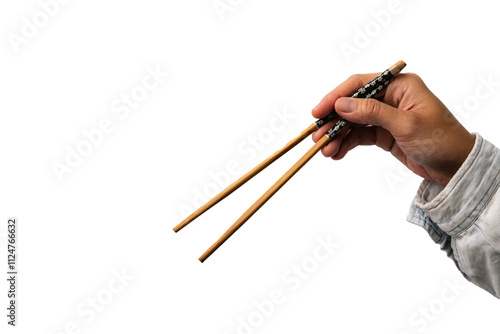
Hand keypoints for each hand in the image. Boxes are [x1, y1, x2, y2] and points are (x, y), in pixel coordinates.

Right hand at [311, 73, 474, 185]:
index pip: (360, 84)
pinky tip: (336, 153)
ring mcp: (386, 116)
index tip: (318, 112)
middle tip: (318, 137)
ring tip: (325, 150)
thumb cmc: (440, 140)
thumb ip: (372, 112)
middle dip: (334, 121)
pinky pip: (360, 136)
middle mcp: (390, 97)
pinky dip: (347, 144)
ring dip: (338, 136)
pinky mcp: (384, 134)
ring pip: (353, 123)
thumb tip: (341, 105)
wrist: (456, 167)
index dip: (336, 97)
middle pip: (352, 104)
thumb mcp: (405, 124)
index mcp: (399, 85)